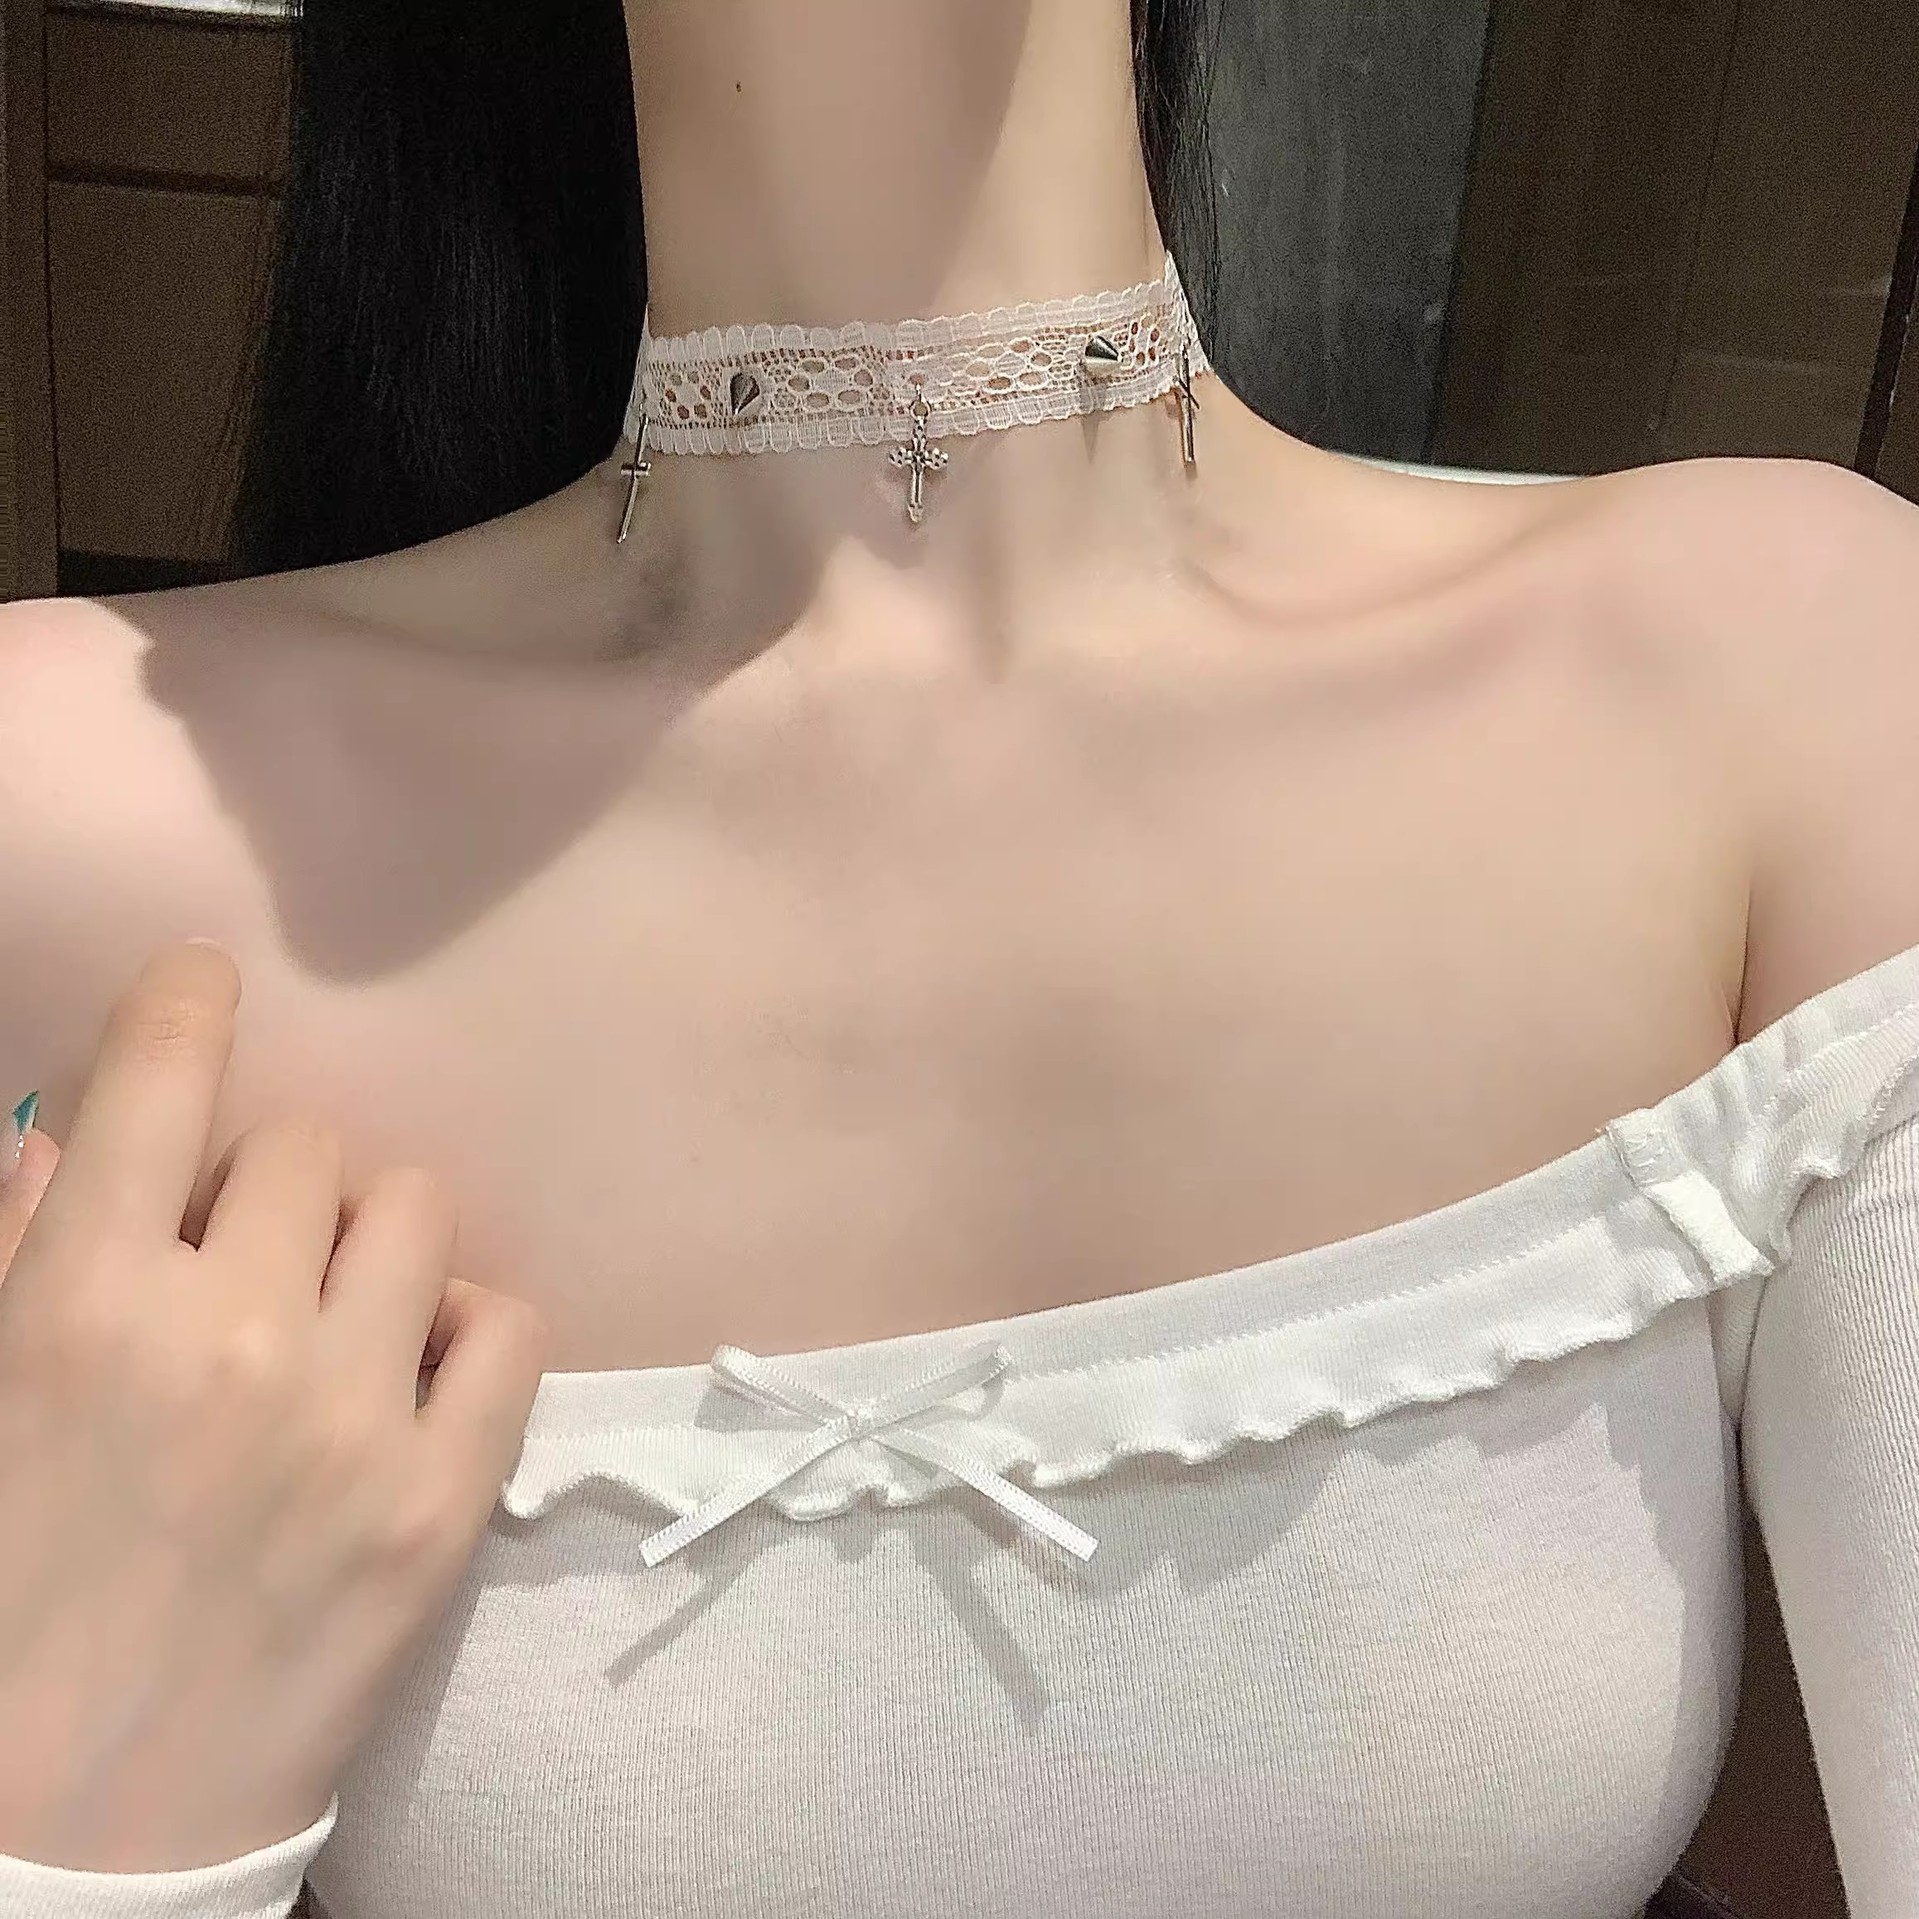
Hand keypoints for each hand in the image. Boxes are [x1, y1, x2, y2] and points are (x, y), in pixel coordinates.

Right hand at [0, 941, 549, 1871]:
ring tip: (333, 1317)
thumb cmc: (7, 1605)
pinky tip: (416, 1371)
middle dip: (272, 1187)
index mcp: (80, 1310)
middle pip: (308, 1148)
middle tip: (248, 1262)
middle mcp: (228, 1342)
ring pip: (418, 1211)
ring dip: (372, 1244)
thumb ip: (19, 1260)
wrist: (77, 1833)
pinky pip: (512, 1323)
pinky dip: (468, 1328)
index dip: (184, 1007)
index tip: (204, 984)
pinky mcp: (444, 1503)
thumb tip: (74, 1133)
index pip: (158, 1086)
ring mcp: (353, 1421)